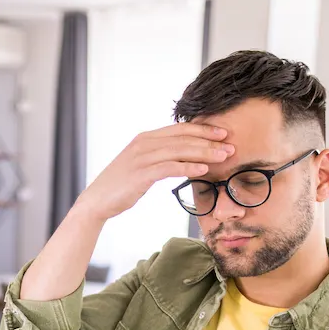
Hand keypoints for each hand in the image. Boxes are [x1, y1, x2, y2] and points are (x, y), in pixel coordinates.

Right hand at [73, 123, 232, 221]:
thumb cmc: (121, 186)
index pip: (180, 129)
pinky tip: (204, 171)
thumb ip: (160, 157)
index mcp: (146, 138)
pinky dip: (189, 167)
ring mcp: (142, 157)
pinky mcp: (141, 173)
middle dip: (210, 140)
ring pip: (180, 150)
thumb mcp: (141, 165)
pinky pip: (170, 167)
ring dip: (205, 153)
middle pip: (184, 137)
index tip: (223, 134)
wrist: (97, 201)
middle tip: (231, 145)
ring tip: (224, 157)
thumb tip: (183, 157)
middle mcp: (144, 143)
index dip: (203, 129)